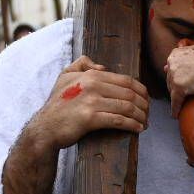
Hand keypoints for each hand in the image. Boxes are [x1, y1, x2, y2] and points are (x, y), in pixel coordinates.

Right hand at [25, 56, 148, 149]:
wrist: (45, 127)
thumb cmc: (57, 104)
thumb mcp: (64, 76)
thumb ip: (81, 64)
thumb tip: (102, 66)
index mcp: (91, 74)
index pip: (126, 80)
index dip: (141, 91)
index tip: (147, 100)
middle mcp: (92, 85)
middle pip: (130, 94)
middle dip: (144, 105)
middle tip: (148, 114)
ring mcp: (91, 101)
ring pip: (127, 107)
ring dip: (141, 116)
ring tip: (145, 123)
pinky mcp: (90, 119)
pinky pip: (118, 120)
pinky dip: (132, 125)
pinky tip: (138, 129)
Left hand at [164, 44, 193, 116]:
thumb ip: (184, 56)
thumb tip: (169, 66)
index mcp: (176, 54)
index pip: (172, 69)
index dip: (178, 77)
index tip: (182, 82)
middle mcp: (172, 63)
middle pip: (171, 80)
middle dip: (177, 87)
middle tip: (187, 93)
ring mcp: (174, 76)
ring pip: (172, 92)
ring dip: (178, 98)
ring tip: (183, 103)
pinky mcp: (179, 88)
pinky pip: (175, 102)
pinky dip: (176, 109)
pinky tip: (176, 115)